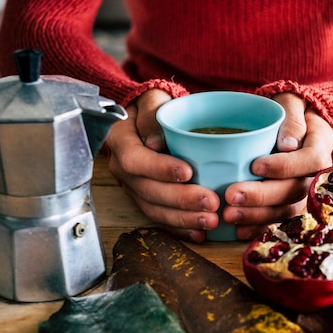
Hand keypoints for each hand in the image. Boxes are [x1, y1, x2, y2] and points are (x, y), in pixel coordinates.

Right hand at [106, 89, 220, 242]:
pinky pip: (161, 219)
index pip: (135, 160)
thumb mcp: (153, 98)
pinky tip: (200, 234)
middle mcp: (123, 169)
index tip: (188, 171)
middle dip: (180, 200)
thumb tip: (154, 139)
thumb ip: (153, 113)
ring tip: (211, 221)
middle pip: (148, 190)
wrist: (150, 121)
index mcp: (121, 141)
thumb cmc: (155, 107)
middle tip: (211, 203)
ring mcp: (134, 188)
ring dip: (183, 218)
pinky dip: (181, 228)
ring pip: (154, 209)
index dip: (160, 169)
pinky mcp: (147, 200)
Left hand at [222, 93, 332, 238]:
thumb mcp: (291, 102)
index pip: (309, 160)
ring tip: (229, 214)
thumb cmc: (289, 110)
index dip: (284, 166)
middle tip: (231, 195)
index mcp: (320, 145)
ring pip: (286, 210)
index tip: (255, 165)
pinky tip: (237, 230)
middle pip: (295, 190)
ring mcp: (304, 193)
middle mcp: (316, 174)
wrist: (295, 125)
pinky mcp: (290, 205)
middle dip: (262, 196)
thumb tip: (288, 144)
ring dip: (257, 215)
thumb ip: (291, 117)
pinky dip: (258, 227)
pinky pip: (278, 221)